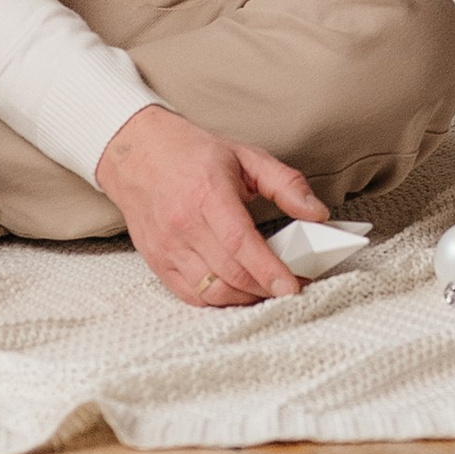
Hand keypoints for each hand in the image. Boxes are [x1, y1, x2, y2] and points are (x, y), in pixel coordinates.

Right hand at [95, 103, 327, 307]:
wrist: (136, 153)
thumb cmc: (192, 153)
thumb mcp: (245, 156)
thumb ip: (286, 183)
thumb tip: (317, 213)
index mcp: (207, 193)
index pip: (240, 242)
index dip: (268, 269)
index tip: (292, 286)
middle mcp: (183, 224)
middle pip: (230, 272)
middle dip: (266, 287)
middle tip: (292, 286)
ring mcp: (167, 247)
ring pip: (212, 290)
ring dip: (246, 297)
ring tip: (268, 289)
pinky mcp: (157, 262)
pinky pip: (191, 295)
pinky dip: (219, 300)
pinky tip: (238, 291)